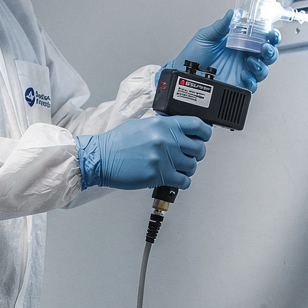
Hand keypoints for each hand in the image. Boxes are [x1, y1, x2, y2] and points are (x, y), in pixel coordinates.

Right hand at [77, 115, 211, 190]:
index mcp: (163, 125)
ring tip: (177, 168)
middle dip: (196, 154)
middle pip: (198, 148)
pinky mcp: (158, 175)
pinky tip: (174, 178)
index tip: (204, 137)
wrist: (101, 158)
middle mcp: (166, 140)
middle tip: (189, 156)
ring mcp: (163, 158)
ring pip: (192, 166)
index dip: (205, 132)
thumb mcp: (141, 125)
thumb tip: (177, 130)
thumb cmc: (117, 143)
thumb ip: (161, 127)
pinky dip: (182, 182)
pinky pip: (183, 181)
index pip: (197, 125)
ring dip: (188, 169)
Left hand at [170, 10, 279, 92]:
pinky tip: (244, 75)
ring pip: (263, 69)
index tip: (271, 32)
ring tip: (250, 61)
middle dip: (271, 50)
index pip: (261, 36)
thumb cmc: (193, 55)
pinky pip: (253, 85)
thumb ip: (220, 26)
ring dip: (262, 65)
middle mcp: (244, 56)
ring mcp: (243, 70)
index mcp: (240, 41)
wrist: (183, 73)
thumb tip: (231, 13)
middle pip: (267, 54)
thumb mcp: (205, 36)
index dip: (270, 34)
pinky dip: (252, 80)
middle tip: (264, 47)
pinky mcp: (239, 85)